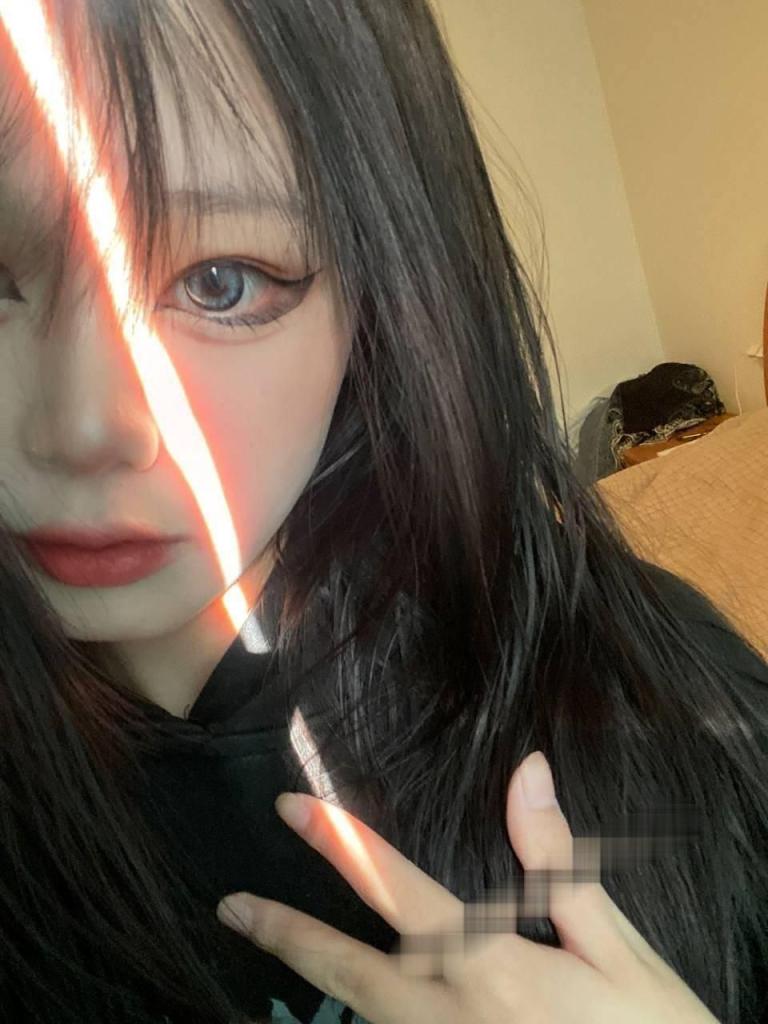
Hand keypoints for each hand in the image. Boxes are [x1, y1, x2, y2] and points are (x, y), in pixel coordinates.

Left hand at [217, 751, 719, 1023]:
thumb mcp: (619, 950)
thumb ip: (558, 862)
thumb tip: (527, 772)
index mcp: (489, 964)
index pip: (396, 888)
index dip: (340, 842)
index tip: (293, 807)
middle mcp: (449, 1014)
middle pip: (348, 970)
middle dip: (286, 933)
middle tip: (232, 908)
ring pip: (359, 1015)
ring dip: (314, 977)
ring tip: (272, 941)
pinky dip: (361, 1018)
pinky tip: (352, 1003)